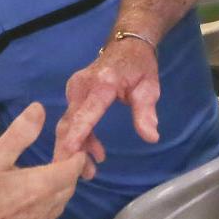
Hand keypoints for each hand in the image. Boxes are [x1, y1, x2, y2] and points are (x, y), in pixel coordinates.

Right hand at [0, 103, 85, 218]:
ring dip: (60, 187)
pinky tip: (36, 197)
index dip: (76, 155)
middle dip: (70, 170)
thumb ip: (19, 133)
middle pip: (70, 186)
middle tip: (59, 155)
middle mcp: (47, 207)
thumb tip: (39, 109)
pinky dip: (50, 203)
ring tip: (50, 173)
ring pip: (61, 203)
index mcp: (42, 185)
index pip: (73, 169)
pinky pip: (49, 216)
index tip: (72, 144)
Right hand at [55, 39, 160, 178]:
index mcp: (101, 84)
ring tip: (89, 171)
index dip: (76, 135)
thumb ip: (146, 112)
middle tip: (85, 175)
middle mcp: (81, 86)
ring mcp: (74, 89)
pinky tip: (92, 152)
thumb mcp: (149, 87)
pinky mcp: (72, 93)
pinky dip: (78, 138)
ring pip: (67, 124)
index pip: (85, 113)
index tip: (67, 154)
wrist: (127, 43)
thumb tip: (151, 137)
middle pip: (70, 123)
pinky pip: (70, 119)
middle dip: (72, 152)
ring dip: (75, 148)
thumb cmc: (139, 66)